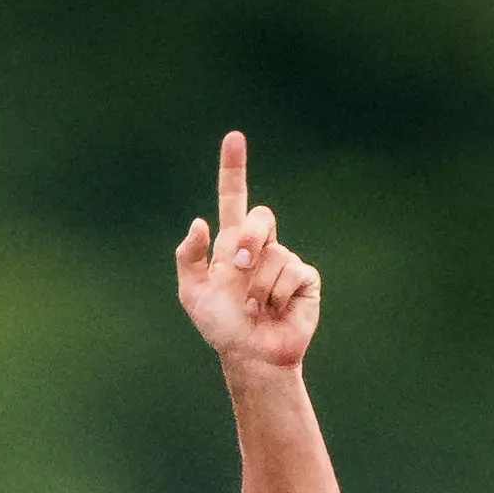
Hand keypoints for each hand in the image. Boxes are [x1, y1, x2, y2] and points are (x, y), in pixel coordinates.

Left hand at [174, 130, 319, 376]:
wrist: (249, 355)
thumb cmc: (221, 325)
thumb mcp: (192, 294)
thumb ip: (188, 258)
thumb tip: (199, 222)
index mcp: (232, 242)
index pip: (232, 198)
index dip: (233, 168)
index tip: (233, 138)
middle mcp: (261, 245)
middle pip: (260, 218)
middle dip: (250, 240)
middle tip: (239, 269)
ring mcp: (285, 259)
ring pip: (271, 256)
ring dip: (256, 287)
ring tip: (254, 308)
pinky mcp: (305, 278)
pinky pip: (290, 273)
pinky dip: (275, 296)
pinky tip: (273, 310)